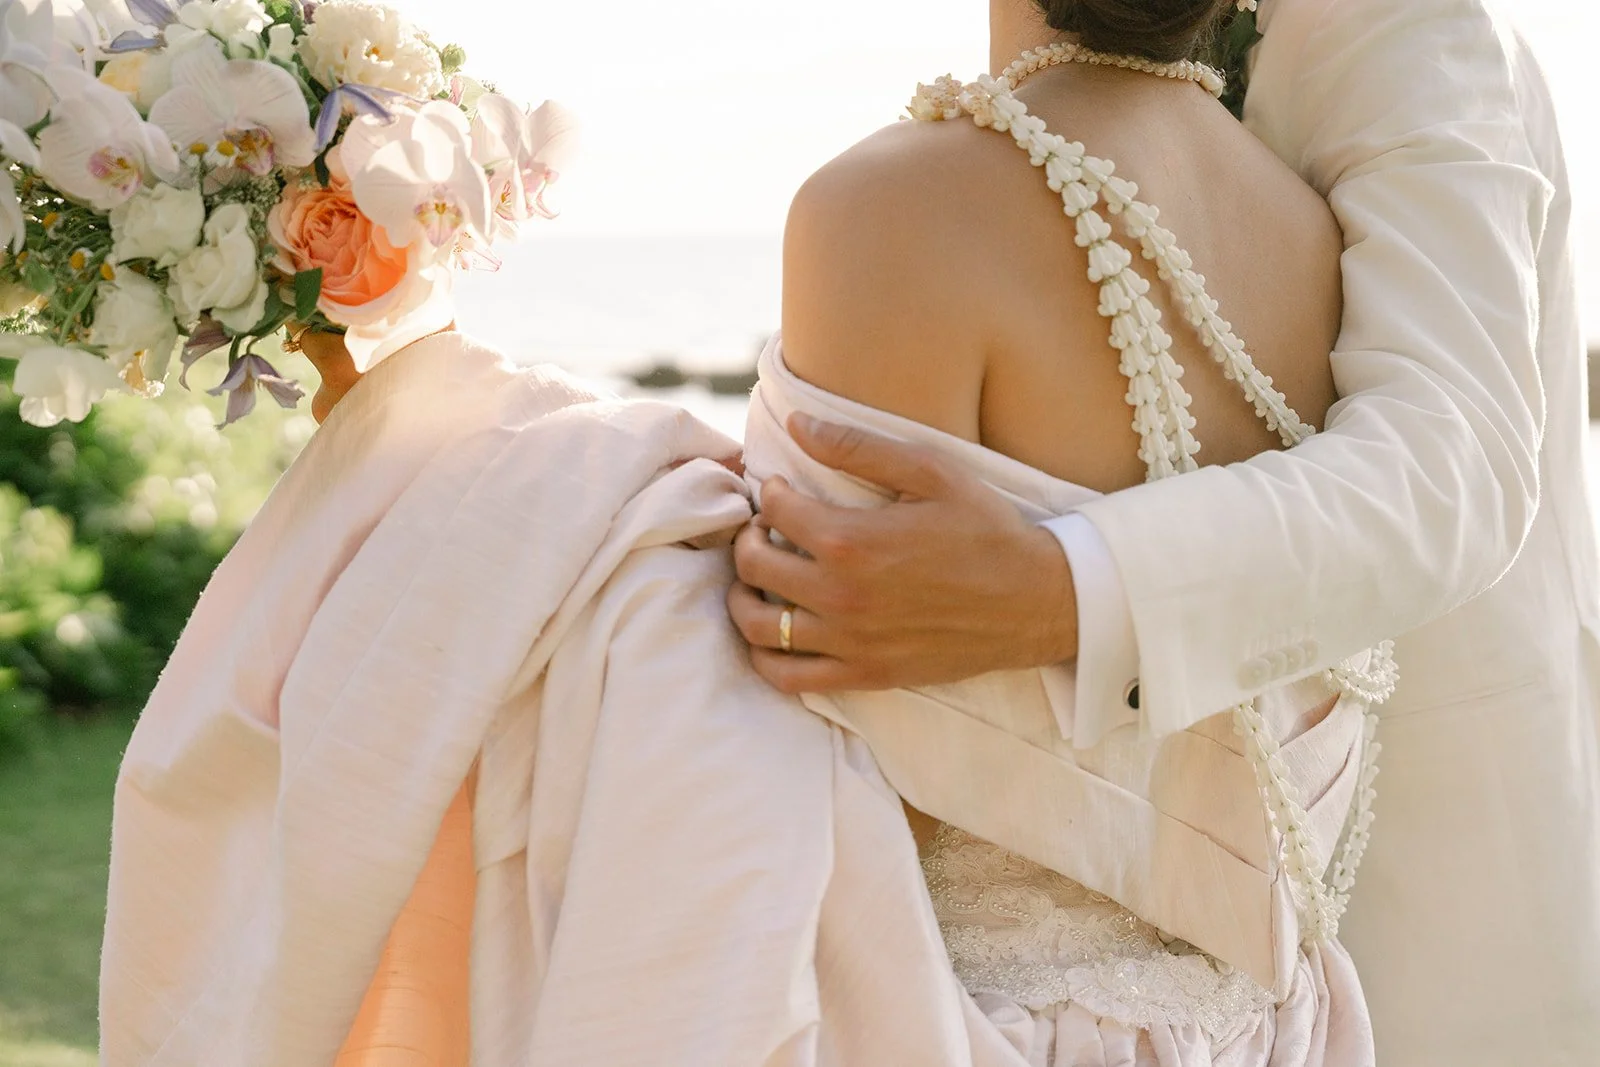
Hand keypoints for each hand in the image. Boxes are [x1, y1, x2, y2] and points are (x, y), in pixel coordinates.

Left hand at [727, 413, 1077, 693]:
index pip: (774, 510)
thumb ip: (857, 446)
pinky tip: (775, 633)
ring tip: (759, 579)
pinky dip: (766, 657)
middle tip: (765, 530)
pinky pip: (788, 678)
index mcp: (852, 540)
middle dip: (749, 540)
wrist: (1035, 602)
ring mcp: (849, 641)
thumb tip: (796, 424)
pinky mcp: (864, 674)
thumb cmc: (987, 530)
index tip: (780, 489)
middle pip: (753, 566)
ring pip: (758, 626)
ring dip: (744, 597)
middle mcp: (841, 595)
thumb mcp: (931, 471)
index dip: (769, 492)